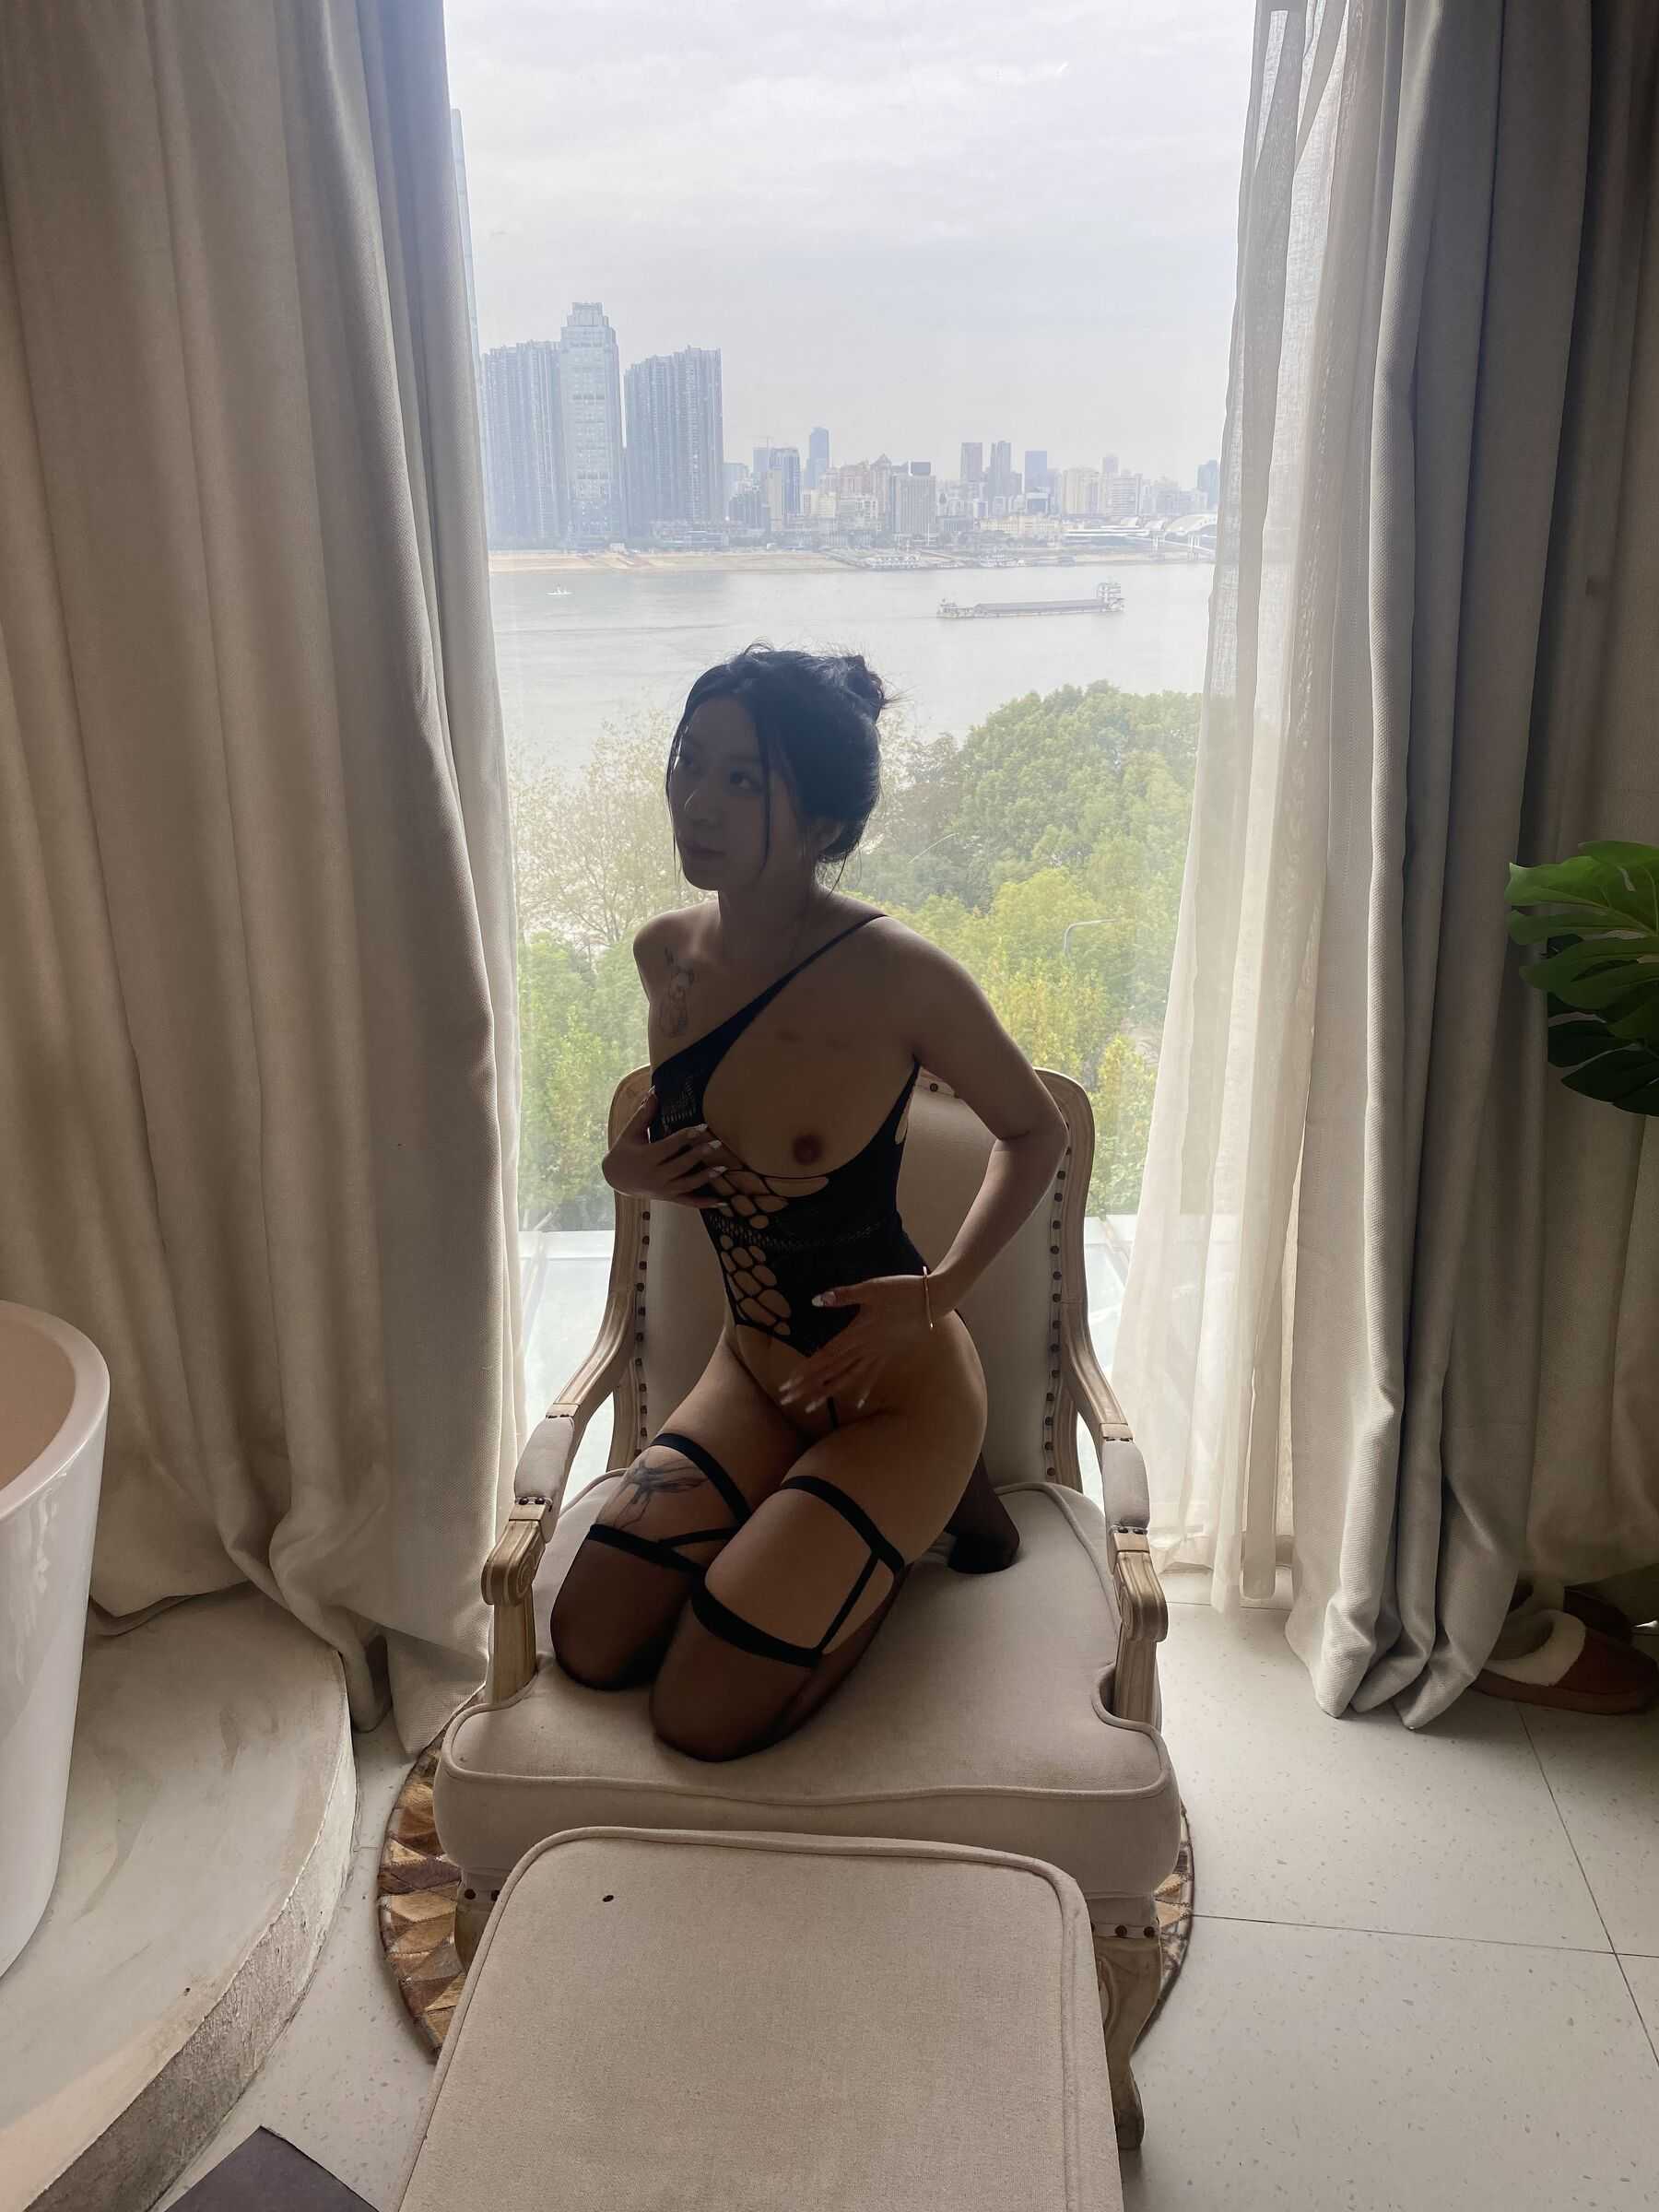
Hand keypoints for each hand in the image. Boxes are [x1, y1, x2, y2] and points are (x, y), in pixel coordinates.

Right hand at [601, 1089, 726, 1209]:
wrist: (616, 1179)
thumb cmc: (624, 1151)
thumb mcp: (631, 1132)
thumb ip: (644, 1114)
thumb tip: (655, 1092)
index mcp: (646, 1158)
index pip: (669, 1146)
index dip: (686, 1136)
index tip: (703, 1127)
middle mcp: (655, 1176)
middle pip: (681, 1165)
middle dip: (699, 1155)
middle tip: (717, 1144)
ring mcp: (663, 1189)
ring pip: (687, 1185)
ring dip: (706, 1177)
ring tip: (722, 1168)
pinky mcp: (668, 1198)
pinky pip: (689, 1202)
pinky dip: (705, 1203)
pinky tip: (723, 1202)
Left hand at [776, 1274, 933, 1415]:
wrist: (932, 1300)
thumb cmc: (901, 1291)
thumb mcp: (870, 1289)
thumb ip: (842, 1295)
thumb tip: (816, 1300)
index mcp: (857, 1334)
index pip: (825, 1357)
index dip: (805, 1371)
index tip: (789, 1384)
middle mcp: (865, 1349)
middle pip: (831, 1372)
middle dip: (808, 1387)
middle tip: (788, 1400)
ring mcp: (877, 1354)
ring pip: (848, 1378)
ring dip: (828, 1392)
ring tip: (811, 1407)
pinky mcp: (889, 1353)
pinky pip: (873, 1375)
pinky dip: (864, 1389)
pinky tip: (857, 1402)